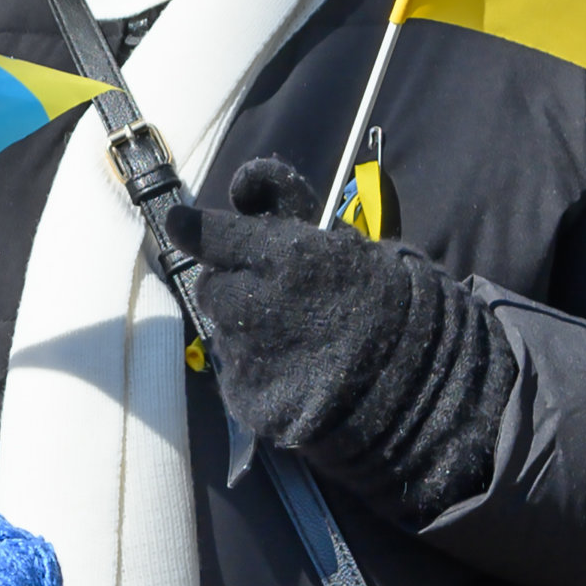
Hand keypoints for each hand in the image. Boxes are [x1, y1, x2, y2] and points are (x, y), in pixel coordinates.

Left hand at [164, 158, 510, 525]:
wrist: (407, 382)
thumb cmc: (382, 300)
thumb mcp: (348, 242)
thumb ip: (290, 214)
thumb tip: (243, 187)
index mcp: (286, 258)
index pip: (214, 236)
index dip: (195, 228)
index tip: (178, 222)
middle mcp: (256, 305)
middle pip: (213, 286)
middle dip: (234, 285)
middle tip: (272, 294)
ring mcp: (247, 357)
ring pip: (222, 331)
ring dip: (244, 328)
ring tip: (293, 336)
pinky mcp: (245, 398)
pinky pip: (234, 374)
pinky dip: (254, 369)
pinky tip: (291, 368)